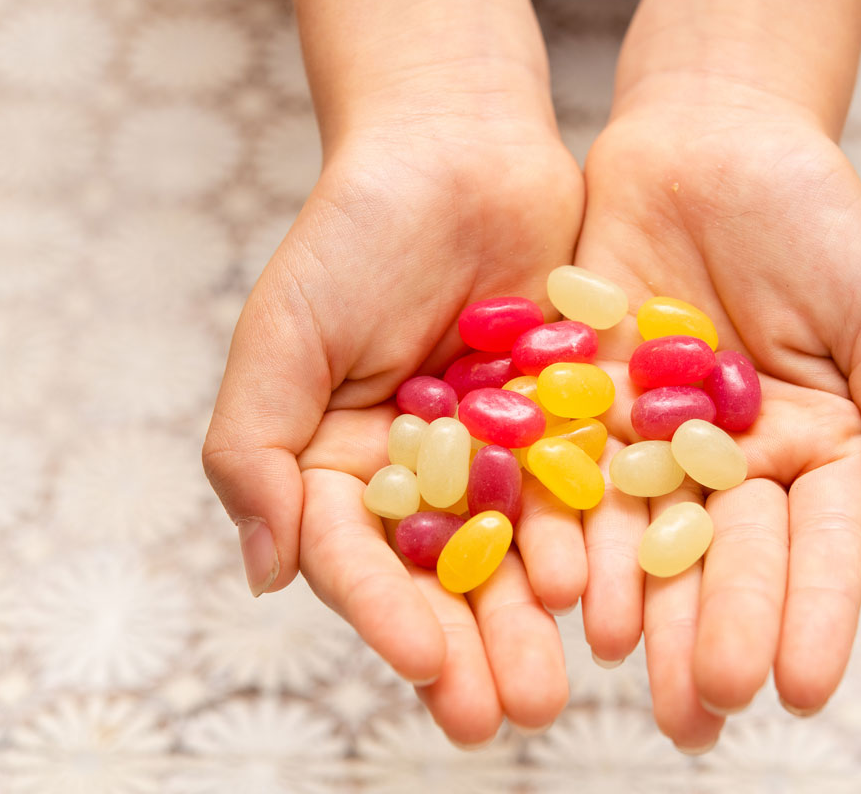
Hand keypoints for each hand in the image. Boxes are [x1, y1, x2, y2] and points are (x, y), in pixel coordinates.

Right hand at [203, 120, 585, 741]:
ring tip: (556, 684)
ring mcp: (500, 450)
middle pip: (444, 575)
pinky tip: (605, 593)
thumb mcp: (284, 333)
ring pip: (516, 550)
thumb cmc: (354, 231)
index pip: (360, 558)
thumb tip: (265, 573)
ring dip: (532, 618)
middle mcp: (423, 472)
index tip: (424, 667)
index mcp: (343, 463)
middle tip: (506, 712)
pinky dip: (590, 542)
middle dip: (472, 646)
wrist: (458, 148)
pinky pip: (579, 489)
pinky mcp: (566, 420)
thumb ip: (255, 449)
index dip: (387, 616)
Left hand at [576, 99, 860, 749]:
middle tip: (705, 708)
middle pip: (728, 560)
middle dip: (720, 631)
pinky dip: (573, 533)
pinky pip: (576, 479)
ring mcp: (654, 445)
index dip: (814, 615)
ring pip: (647, 538)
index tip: (803, 688)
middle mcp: (733, 465)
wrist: (711, 143)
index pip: (820, 547)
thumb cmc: (817, 220)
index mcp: (817, 453)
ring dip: (640, 606)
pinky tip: (566, 590)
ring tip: (632, 668)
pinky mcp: (584, 412)